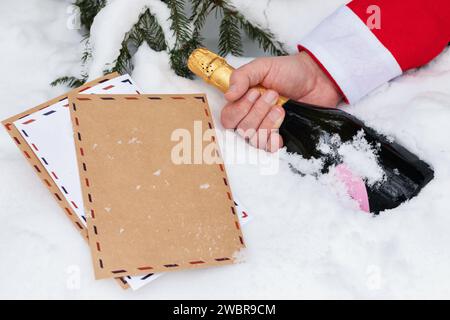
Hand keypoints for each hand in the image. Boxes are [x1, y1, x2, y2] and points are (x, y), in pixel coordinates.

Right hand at [221, 52, 341, 151]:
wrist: (318, 78)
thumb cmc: (290, 71)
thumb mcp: (263, 66)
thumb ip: (242, 77)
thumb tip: (228, 95)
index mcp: (243, 102)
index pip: (228, 118)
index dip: (239, 110)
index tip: (255, 93)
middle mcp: (252, 118)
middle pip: (241, 130)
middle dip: (257, 112)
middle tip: (273, 95)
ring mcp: (266, 129)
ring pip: (254, 140)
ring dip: (267, 124)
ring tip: (281, 108)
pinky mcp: (282, 137)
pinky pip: (269, 149)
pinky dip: (273, 141)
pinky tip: (280, 130)